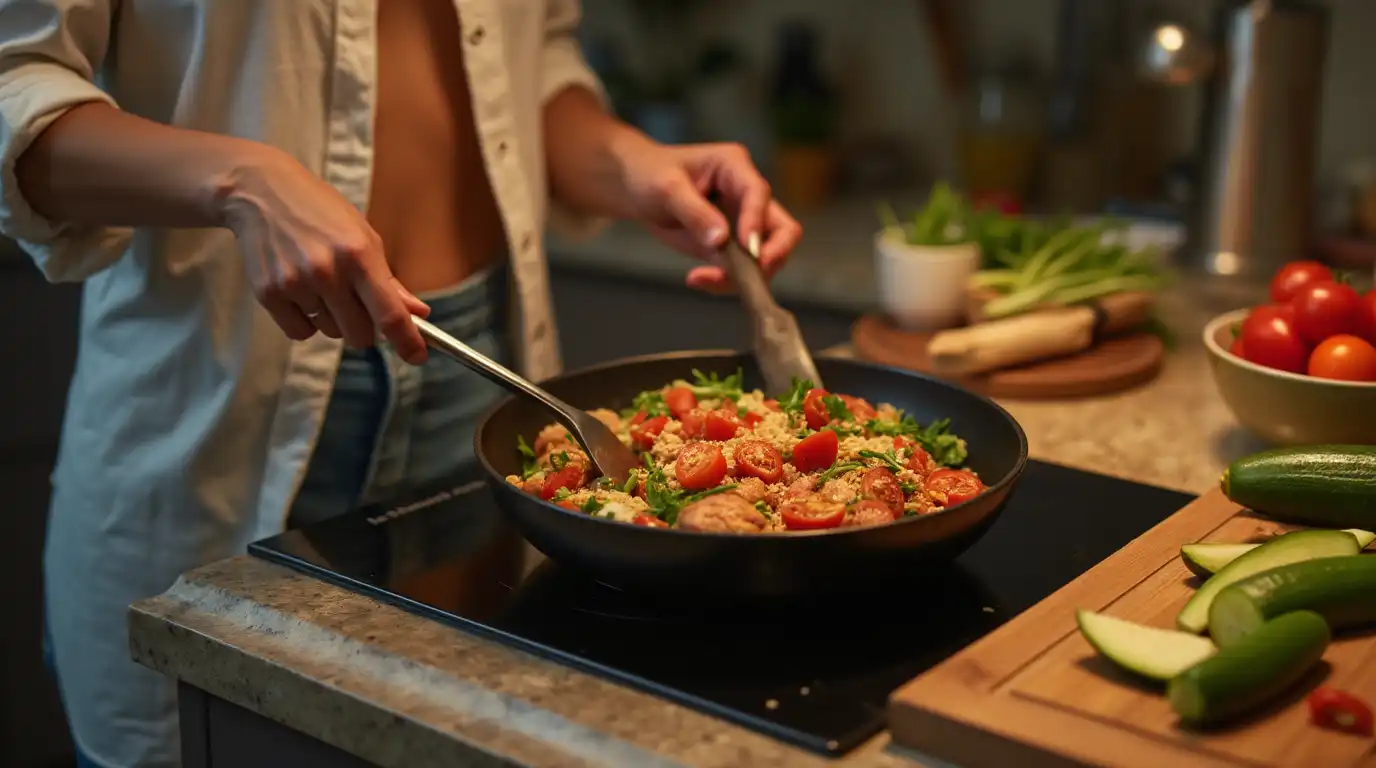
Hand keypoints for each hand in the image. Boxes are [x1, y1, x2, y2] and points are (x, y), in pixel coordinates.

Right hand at [218, 147, 430, 363]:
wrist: (260, 192)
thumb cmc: (321, 213)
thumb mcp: (362, 236)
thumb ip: (389, 281)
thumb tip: (419, 314)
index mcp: (359, 255)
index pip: (389, 314)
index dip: (407, 341)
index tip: (418, 357)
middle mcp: (328, 272)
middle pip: (360, 335)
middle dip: (365, 328)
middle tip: (356, 303)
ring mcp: (296, 283)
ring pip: (330, 332)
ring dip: (332, 319)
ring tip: (320, 283)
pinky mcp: (268, 293)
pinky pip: (300, 332)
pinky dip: (305, 320)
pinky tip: (299, 290)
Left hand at [618, 140, 801, 292]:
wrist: (634, 186)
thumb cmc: (649, 174)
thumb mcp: (666, 188)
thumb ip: (695, 212)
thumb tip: (722, 240)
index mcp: (735, 167)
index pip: (759, 193)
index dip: (756, 222)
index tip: (748, 249)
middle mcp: (747, 195)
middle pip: (782, 229)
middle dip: (771, 256)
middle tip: (749, 276)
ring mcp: (742, 223)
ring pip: (765, 257)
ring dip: (743, 276)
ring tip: (703, 279)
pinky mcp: (731, 247)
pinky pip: (741, 270)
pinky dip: (725, 282)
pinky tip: (697, 280)